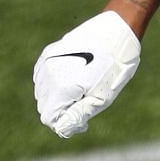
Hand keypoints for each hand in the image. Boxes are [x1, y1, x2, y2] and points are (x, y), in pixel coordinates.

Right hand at [33, 10, 140, 137]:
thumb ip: (78, 115)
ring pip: (42, 92)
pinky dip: (54, 83)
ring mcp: (46, 61)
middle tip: (87, 102)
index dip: (65, 123)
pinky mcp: (49, 53)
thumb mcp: (101, 98)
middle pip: (44, 106)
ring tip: (83, 88)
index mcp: (61, 87)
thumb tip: (61, 129)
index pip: (49, 118)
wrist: (117, 31)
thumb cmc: (114, 68)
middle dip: (61, 110)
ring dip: (58, 96)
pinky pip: (42, 77)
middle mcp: (48, 74)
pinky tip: (73, 79)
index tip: (83, 119)